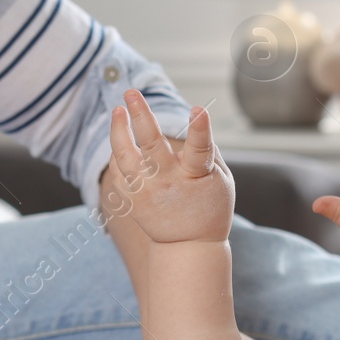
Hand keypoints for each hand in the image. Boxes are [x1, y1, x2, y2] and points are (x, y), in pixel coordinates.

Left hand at [109, 89, 233, 244]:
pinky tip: (120, 138)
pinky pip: (117, 171)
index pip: (200, 148)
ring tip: (117, 111)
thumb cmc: (209, 207)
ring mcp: (146, 192)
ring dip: (119, 130)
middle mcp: (167, 182)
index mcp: (195, 175)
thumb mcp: (221, 180)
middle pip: (151, 145)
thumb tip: (194, 120)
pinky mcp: (131, 200)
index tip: (198, 109)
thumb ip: (207, 150)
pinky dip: (118, 152)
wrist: (188, 247)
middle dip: (141, 115)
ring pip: (125, 156)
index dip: (200, 128)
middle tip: (131, 92)